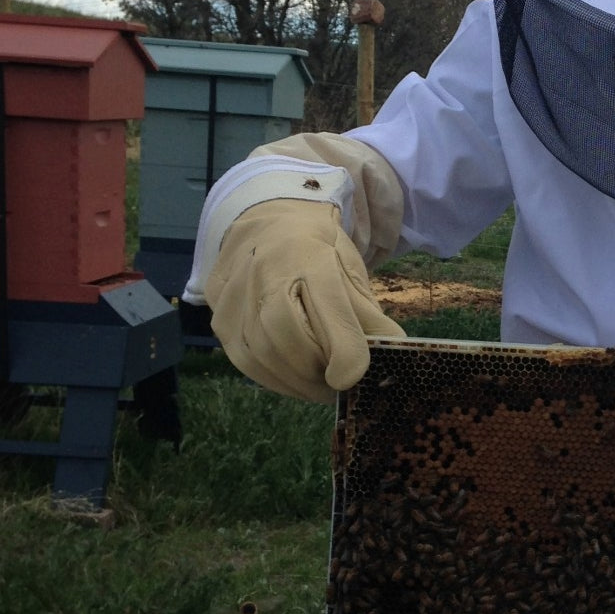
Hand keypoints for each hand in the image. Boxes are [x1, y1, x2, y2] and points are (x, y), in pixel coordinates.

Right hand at [205, 199, 404, 401]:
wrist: (267, 227)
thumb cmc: (317, 251)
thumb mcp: (350, 270)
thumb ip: (369, 313)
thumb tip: (395, 351)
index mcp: (307, 254)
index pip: (326, 303)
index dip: (342, 346)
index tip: (352, 377)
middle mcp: (263, 271)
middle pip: (285, 335)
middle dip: (316, 371)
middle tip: (339, 386)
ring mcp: (234, 295)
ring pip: (263, 355)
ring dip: (297, 382)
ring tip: (320, 384)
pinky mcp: (219, 319)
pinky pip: (246, 362)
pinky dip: (275, 380)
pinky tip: (295, 378)